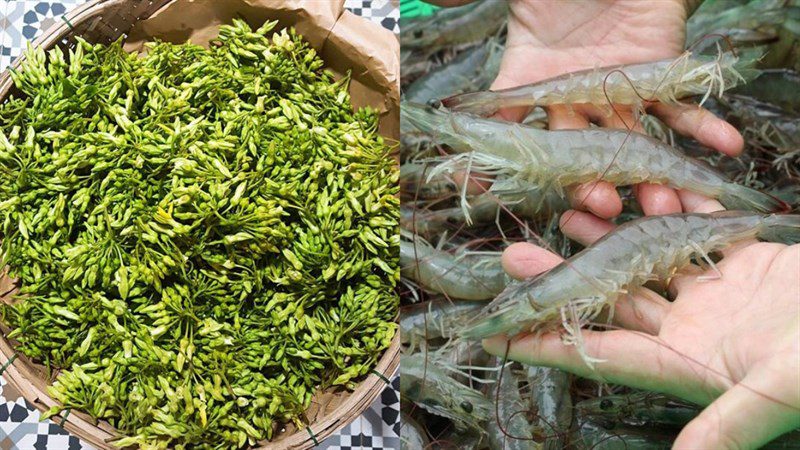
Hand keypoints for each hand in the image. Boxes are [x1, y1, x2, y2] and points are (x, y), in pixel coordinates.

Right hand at [429, 0, 744, 229]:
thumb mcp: (520, 0)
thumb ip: (467, 6)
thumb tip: (425, 11)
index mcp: (530, 82)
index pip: (508, 127)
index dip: (496, 162)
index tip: (488, 191)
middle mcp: (572, 99)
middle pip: (578, 151)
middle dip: (591, 183)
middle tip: (603, 208)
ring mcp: (615, 91)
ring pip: (630, 141)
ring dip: (650, 173)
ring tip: (667, 203)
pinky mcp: (656, 75)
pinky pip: (681, 106)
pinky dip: (704, 125)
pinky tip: (726, 145)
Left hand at [482, 195, 799, 449]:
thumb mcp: (786, 387)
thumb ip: (733, 422)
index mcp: (690, 367)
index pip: (602, 355)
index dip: (549, 346)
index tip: (500, 335)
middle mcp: (692, 335)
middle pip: (609, 306)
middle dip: (560, 282)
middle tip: (511, 255)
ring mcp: (715, 299)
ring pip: (640, 268)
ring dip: (600, 244)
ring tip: (561, 215)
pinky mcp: (740, 266)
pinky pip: (686, 240)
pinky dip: (656, 220)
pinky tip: (625, 199)